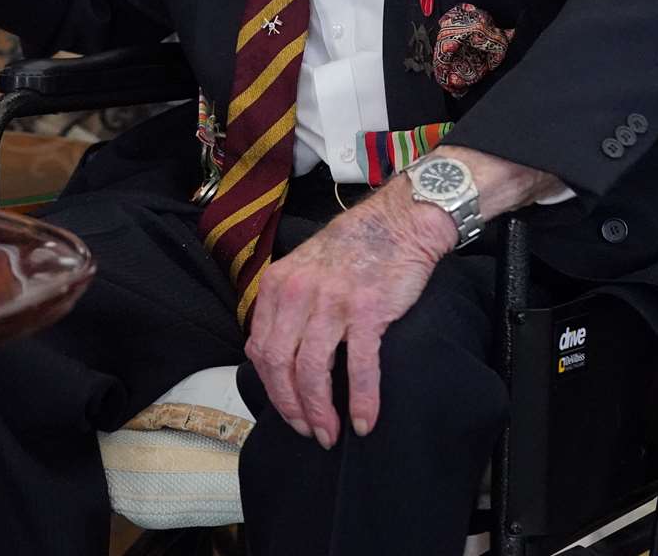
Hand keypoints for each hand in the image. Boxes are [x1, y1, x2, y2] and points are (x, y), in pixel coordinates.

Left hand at [244, 180, 453, 447]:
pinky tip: (364, 421)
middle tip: (308, 431)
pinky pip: (359, 367)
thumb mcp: (303, 270)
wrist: (397, 223)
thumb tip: (279, 357)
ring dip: (320, 411)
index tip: (287, 410)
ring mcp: (331, 303)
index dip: (271, 388)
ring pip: (312, 371)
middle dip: (291, 407)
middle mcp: (297, 294)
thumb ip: (287, 307)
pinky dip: (361, 400)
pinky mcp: (366, 311)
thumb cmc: (352, 250)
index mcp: (277, 286)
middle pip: (281, 365)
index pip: (260, 349)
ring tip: (331, 434)